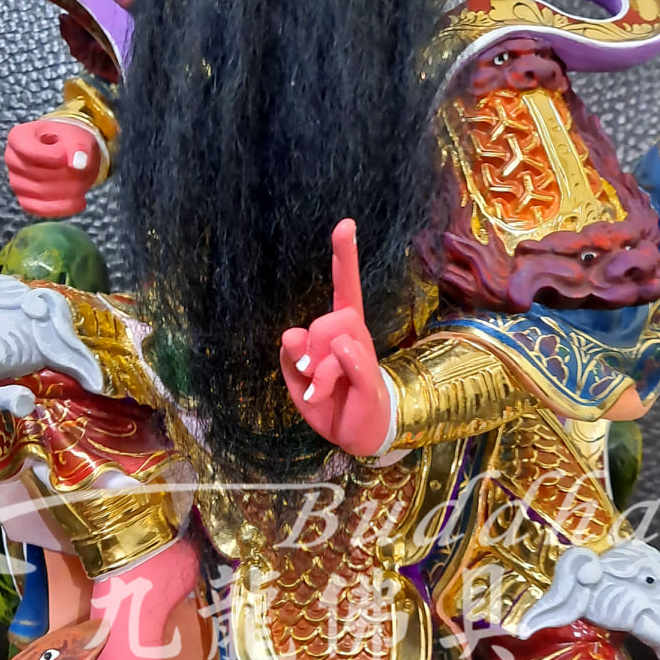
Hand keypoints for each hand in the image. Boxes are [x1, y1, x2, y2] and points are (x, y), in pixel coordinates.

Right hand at [5, 118, 101, 216]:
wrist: (68, 152)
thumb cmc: (68, 141)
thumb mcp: (77, 137)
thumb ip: (79, 147)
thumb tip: (79, 164)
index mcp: (19, 137)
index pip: (30, 151)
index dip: (50, 157)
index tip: (67, 158)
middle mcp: (13, 159)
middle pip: (37, 174)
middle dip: (64, 175)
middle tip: (84, 171)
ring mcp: (16, 181)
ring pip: (40, 193)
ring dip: (67, 191)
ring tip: (83, 183)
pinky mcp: (25, 199)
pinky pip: (39, 209)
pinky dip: (61, 207)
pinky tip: (79, 201)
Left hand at [280, 218, 390, 456]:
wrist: (359, 435)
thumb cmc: (331, 402)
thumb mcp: (298, 379)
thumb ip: (292, 355)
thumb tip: (291, 335)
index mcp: (340, 330)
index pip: (346, 285)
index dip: (345, 255)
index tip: (346, 224)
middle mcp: (356, 336)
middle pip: (328, 318)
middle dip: (310, 345)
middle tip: (308, 373)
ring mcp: (364, 355)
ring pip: (334, 337)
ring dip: (316, 367)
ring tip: (317, 389)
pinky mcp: (368, 377)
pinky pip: (347, 357)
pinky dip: (328, 372)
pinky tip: (324, 390)